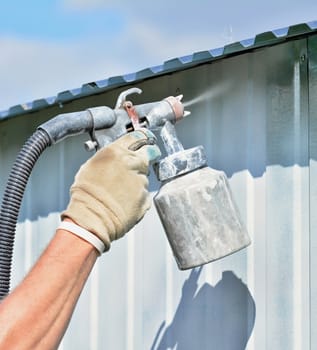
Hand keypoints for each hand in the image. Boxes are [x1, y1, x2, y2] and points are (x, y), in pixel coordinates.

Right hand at [61, 129, 160, 250]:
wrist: (91, 218)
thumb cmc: (86, 195)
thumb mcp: (92, 166)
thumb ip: (110, 157)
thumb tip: (118, 154)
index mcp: (116, 152)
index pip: (137, 136)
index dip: (143, 137)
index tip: (146, 139)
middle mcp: (131, 163)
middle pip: (150, 151)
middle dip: (150, 154)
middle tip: (145, 159)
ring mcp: (140, 180)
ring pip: (145, 175)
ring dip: (138, 180)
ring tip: (122, 190)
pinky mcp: (145, 197)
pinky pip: (145, 193)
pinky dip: (138, 196)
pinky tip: (125, 201)